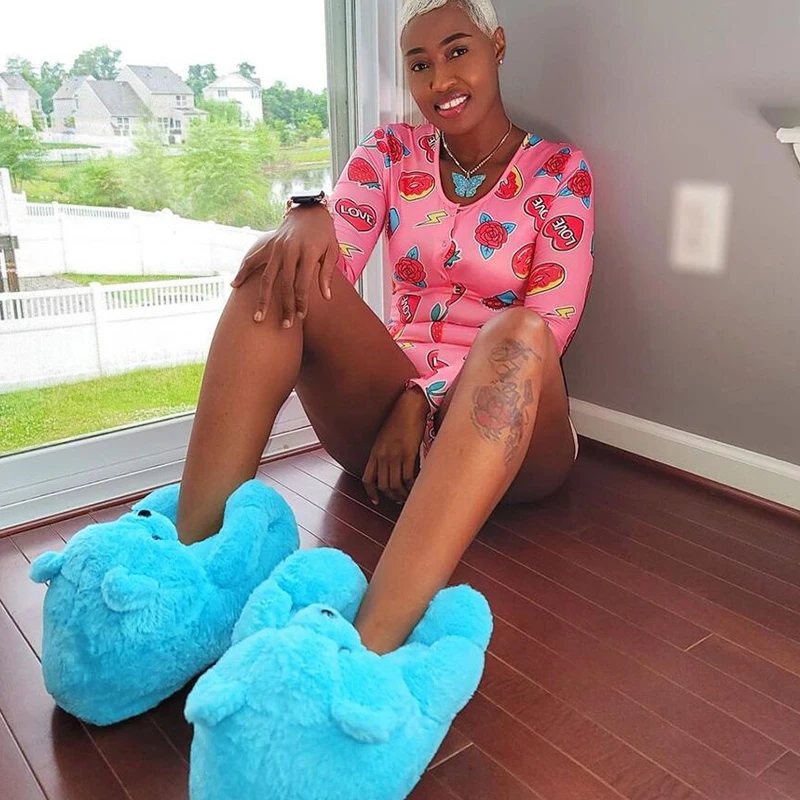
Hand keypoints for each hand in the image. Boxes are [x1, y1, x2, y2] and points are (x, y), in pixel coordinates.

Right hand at [230, 204, 339, 327]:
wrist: (309, 210)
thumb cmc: (324, 233)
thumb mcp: (332, 251)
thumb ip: (327, 274)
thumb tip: (326, 297)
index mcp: (308, 252)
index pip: (303, 283)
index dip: (301, 302)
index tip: (301, 316)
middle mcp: (290, 250)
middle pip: (285, 285)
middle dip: (285, 306)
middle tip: (285, 325)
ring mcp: (276, 247)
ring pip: (267, 278)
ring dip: (263, 299)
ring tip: (258, 317)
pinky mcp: (268, 245)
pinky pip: (253, 260)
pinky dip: (243, 272)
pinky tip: (235, 286)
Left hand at [362, 387, 429, 505]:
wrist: (409, 407)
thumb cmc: (399, 420)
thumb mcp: (385, 438)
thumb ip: (383, 452)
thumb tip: (389, 468)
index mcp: (375, 452)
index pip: (368, 479)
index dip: (371, 493)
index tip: (377, 500)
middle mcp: (382, 456)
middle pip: (383, 486)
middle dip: (391, 496)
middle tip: (399, 500)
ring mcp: (395, 455)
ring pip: (395, 485)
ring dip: (402, 494)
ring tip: (409, 496)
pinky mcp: (408, 453)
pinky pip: (408, 477)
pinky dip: (412, 486)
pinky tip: (416, 486)